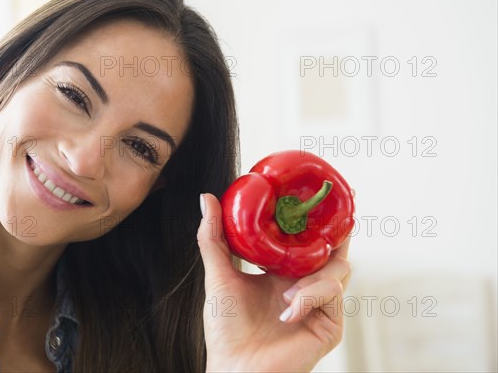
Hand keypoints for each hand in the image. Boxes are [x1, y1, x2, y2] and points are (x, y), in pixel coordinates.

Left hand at [197, 193, 351, 371]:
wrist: (235, 370)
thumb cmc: (227, 330)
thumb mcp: (219, 276)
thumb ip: (213, 237)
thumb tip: (206, 197)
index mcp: (283, 273)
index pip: (305, 241)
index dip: (315, 218)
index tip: (319, 193)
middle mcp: (305, 285)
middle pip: (332, 250)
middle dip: (338, 230)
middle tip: (339, 207)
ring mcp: (319, 304)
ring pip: (338, 268)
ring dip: (314, 272)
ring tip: (286, 290)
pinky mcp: (330, 324)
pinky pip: (332, 294)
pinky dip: (311, 295)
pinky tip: (288, 308)